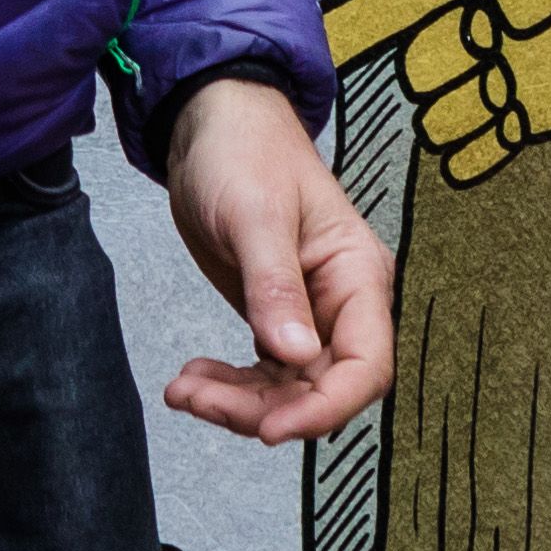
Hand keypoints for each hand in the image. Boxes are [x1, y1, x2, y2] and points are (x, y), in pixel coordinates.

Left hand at [162, 77, 394, 444]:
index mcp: (359, 275)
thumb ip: (276, 286)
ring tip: (184, 390)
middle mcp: (343, 304)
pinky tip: (190, 380)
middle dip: (265, 409)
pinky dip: (228, 386)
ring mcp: (310, 315)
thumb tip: (296, 355)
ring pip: (288, 390)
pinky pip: (263, 374)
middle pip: (322, 388)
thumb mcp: (255, 215)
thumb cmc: (245, 151)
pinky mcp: (276, 318)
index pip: (366, 366)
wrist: (212, 123)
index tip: (271, 427)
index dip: (325, 406)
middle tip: (202, 401)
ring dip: (238, 404)